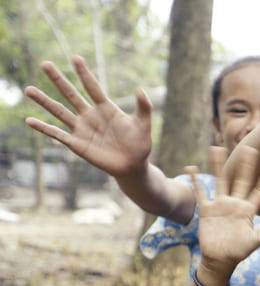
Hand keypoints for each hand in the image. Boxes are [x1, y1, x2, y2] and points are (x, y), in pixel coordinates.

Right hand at [24, 56, 152, 177]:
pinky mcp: (77, 144)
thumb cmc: (139, 144)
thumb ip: (144, 108)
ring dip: (44, 101)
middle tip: (45, 64)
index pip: (92, 87)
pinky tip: (29, 121)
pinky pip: (57, 134)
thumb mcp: (143, 125)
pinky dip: (44, 128)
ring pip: (59, 111)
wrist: (132, 166)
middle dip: (58, 80)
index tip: (75, 57)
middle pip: (71, 94)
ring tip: (28, 89)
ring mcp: (82, 129)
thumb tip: (141, 89)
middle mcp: (90, 116)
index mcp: (106, 109)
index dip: (84, 73)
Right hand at [191, 146, 259, 274]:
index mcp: (249, 210)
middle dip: (246, 165)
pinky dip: (195, 181)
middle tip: (251, 148)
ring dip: (218, 165)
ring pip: (221, 181)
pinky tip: (192, 167)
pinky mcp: (207, 210)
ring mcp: (221, 205)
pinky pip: (200, 192)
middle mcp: (236, 204)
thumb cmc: (239, 252)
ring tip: (217, 148)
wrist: (220, 260)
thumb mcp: (257, 239)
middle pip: (241, 180)